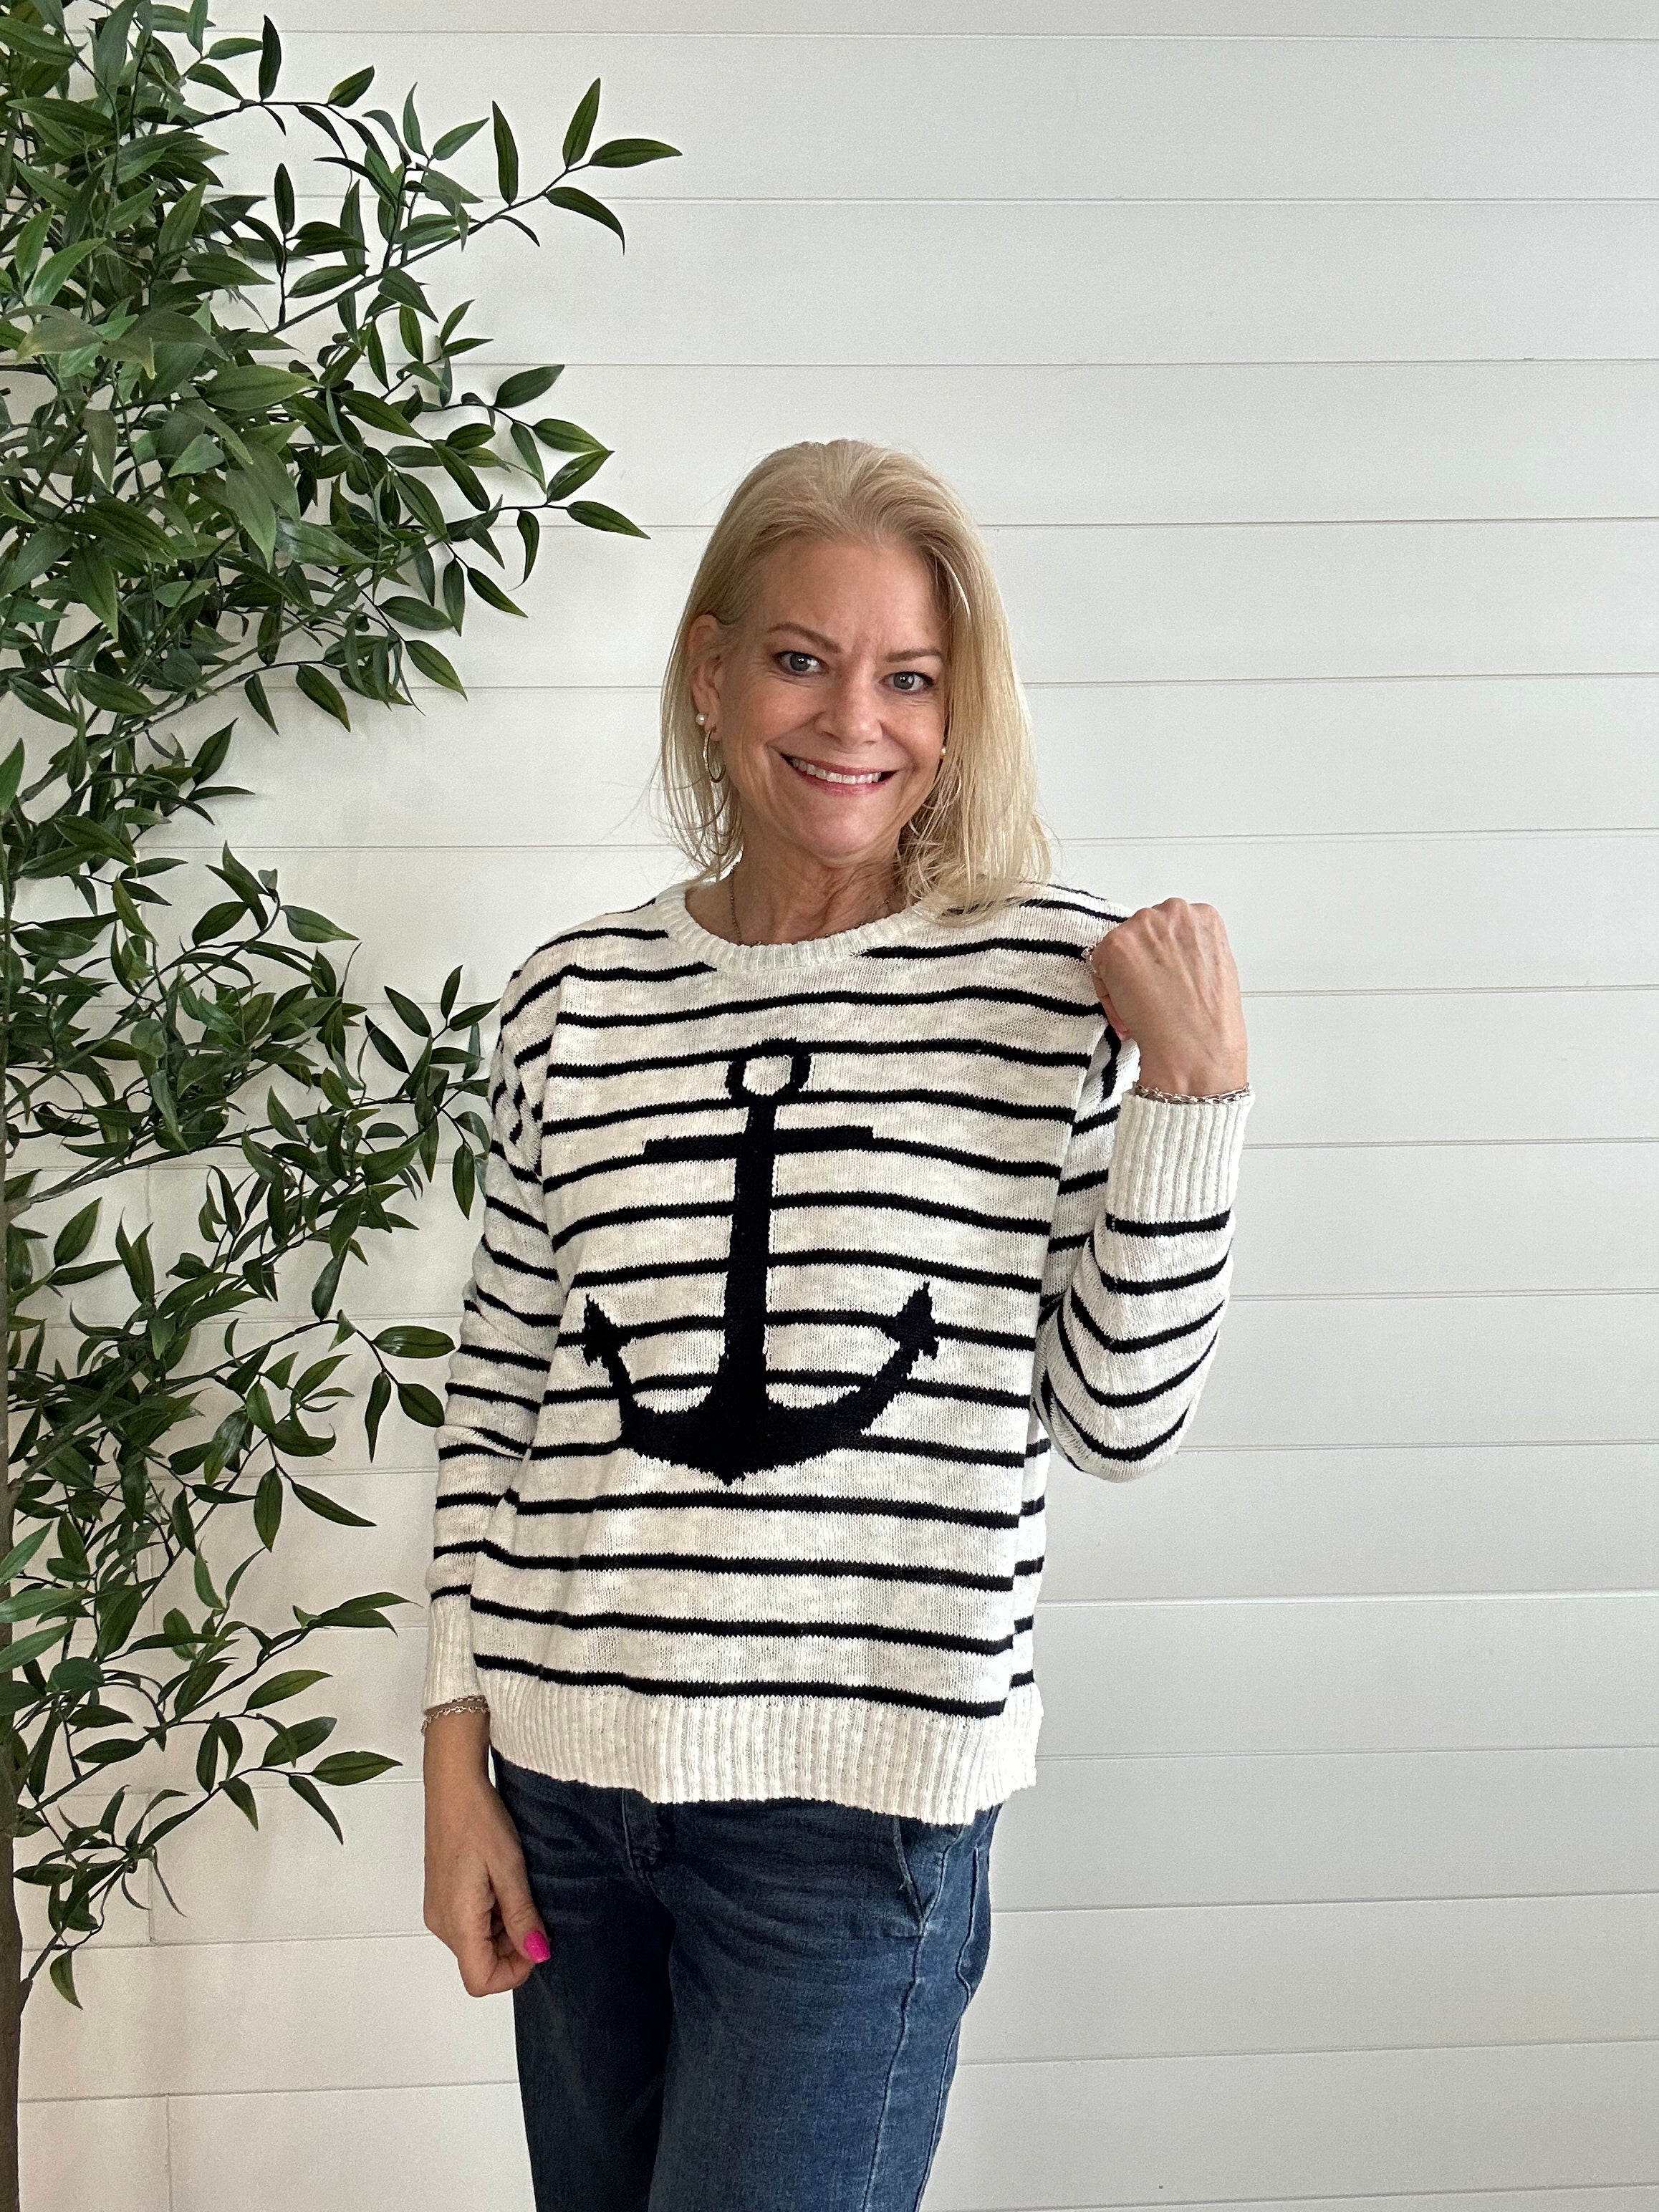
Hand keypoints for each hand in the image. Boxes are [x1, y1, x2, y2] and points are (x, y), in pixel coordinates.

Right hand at [423, 1712, 551, 1994]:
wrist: (454, 1786)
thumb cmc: (478, 1819)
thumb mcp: (511, 1869)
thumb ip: (523, 1917)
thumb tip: (537, 1954)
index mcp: (457, 1921)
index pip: (481, 1980)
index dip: (514, 1971)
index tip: (536, 1941)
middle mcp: (441, 1922)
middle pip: (480, 1962)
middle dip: (512, 1945)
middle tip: (530, 1904)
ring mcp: (439, 1909)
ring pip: (476, 1943)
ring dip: (503, 1927)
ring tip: (515, 1885)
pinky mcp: (442, 1896)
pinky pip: (469, 1923)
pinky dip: (491, 1913)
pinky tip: (501, 1880)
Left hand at [1086, 898, 1247, 1094]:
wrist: (1196, 1046)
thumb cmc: (1210, 1020)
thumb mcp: (1214, 969)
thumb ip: (1191, 951)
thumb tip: (1168, 956)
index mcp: (1204, 916)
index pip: (1168, 926)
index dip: (1161, 957)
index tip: (1162, 978)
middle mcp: (1174, 911)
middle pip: (1142, 932)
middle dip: (1141, 963)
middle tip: (1150, 995)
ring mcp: (1144, 925)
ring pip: (1119, 947)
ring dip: (1122, 976)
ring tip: (1140, 1007)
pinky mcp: (1117, 944)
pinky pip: (1098, 964)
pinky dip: (1107, 990)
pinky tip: (1128, 1011)